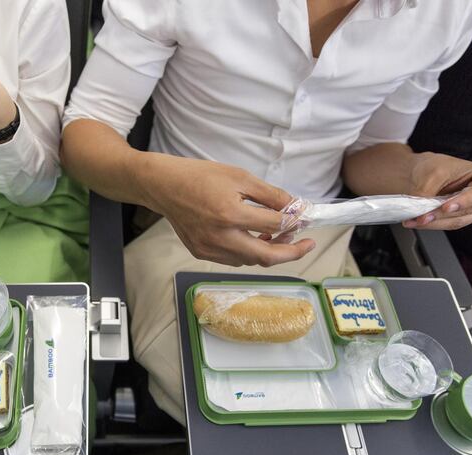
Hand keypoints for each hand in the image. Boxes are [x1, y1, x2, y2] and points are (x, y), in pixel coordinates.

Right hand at [139, 153, 315, 266]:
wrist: (164, 186)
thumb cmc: (200, 176)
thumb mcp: (240, 177)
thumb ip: (270, 195)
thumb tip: (296, 208)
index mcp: (230, 214)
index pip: (274, 226)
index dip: (295, 222)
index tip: (306, 219)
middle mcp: (220, 237)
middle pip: (265, 256)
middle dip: (291, 252)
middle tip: (307, 244)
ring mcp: (209, 248)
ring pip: (250, 261)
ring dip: (269, 251)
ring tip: (279, 236)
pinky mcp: (201, 252)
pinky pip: (233, 259)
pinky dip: (249, 252)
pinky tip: (255, 239)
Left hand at [404, 152, 471, 229]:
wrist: (427, 172)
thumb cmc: (437, 166)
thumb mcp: (433, 173)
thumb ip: (431, 192)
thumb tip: (422, 211)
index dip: (464, 201)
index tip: (446, 207)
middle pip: (468, 210)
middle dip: (442, 215)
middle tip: (421, 217)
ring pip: (458, 221)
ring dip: (434, 223)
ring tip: (415, 220)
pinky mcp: (467, 218)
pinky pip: (450, 224)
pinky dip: (433, 224)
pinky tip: (418, 222)